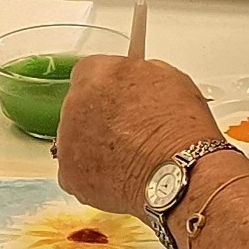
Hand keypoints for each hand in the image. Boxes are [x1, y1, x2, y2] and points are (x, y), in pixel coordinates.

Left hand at [56, 54, 219, 215]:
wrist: (179, 173)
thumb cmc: (180, 130)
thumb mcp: (168, 78)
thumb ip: (138, 75)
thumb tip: (136, 80)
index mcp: (97, 74)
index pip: (90, 73)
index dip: (109, 89)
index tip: (119, 99)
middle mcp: (75, 104)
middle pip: (80, 107)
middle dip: (100, 118)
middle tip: (129, 132)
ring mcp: (68, 140)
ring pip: (76, 140)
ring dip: (94, 145)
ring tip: (127, 156)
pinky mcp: (69, 174)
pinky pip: (76, 171)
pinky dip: (92, 175)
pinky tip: (119, 175)